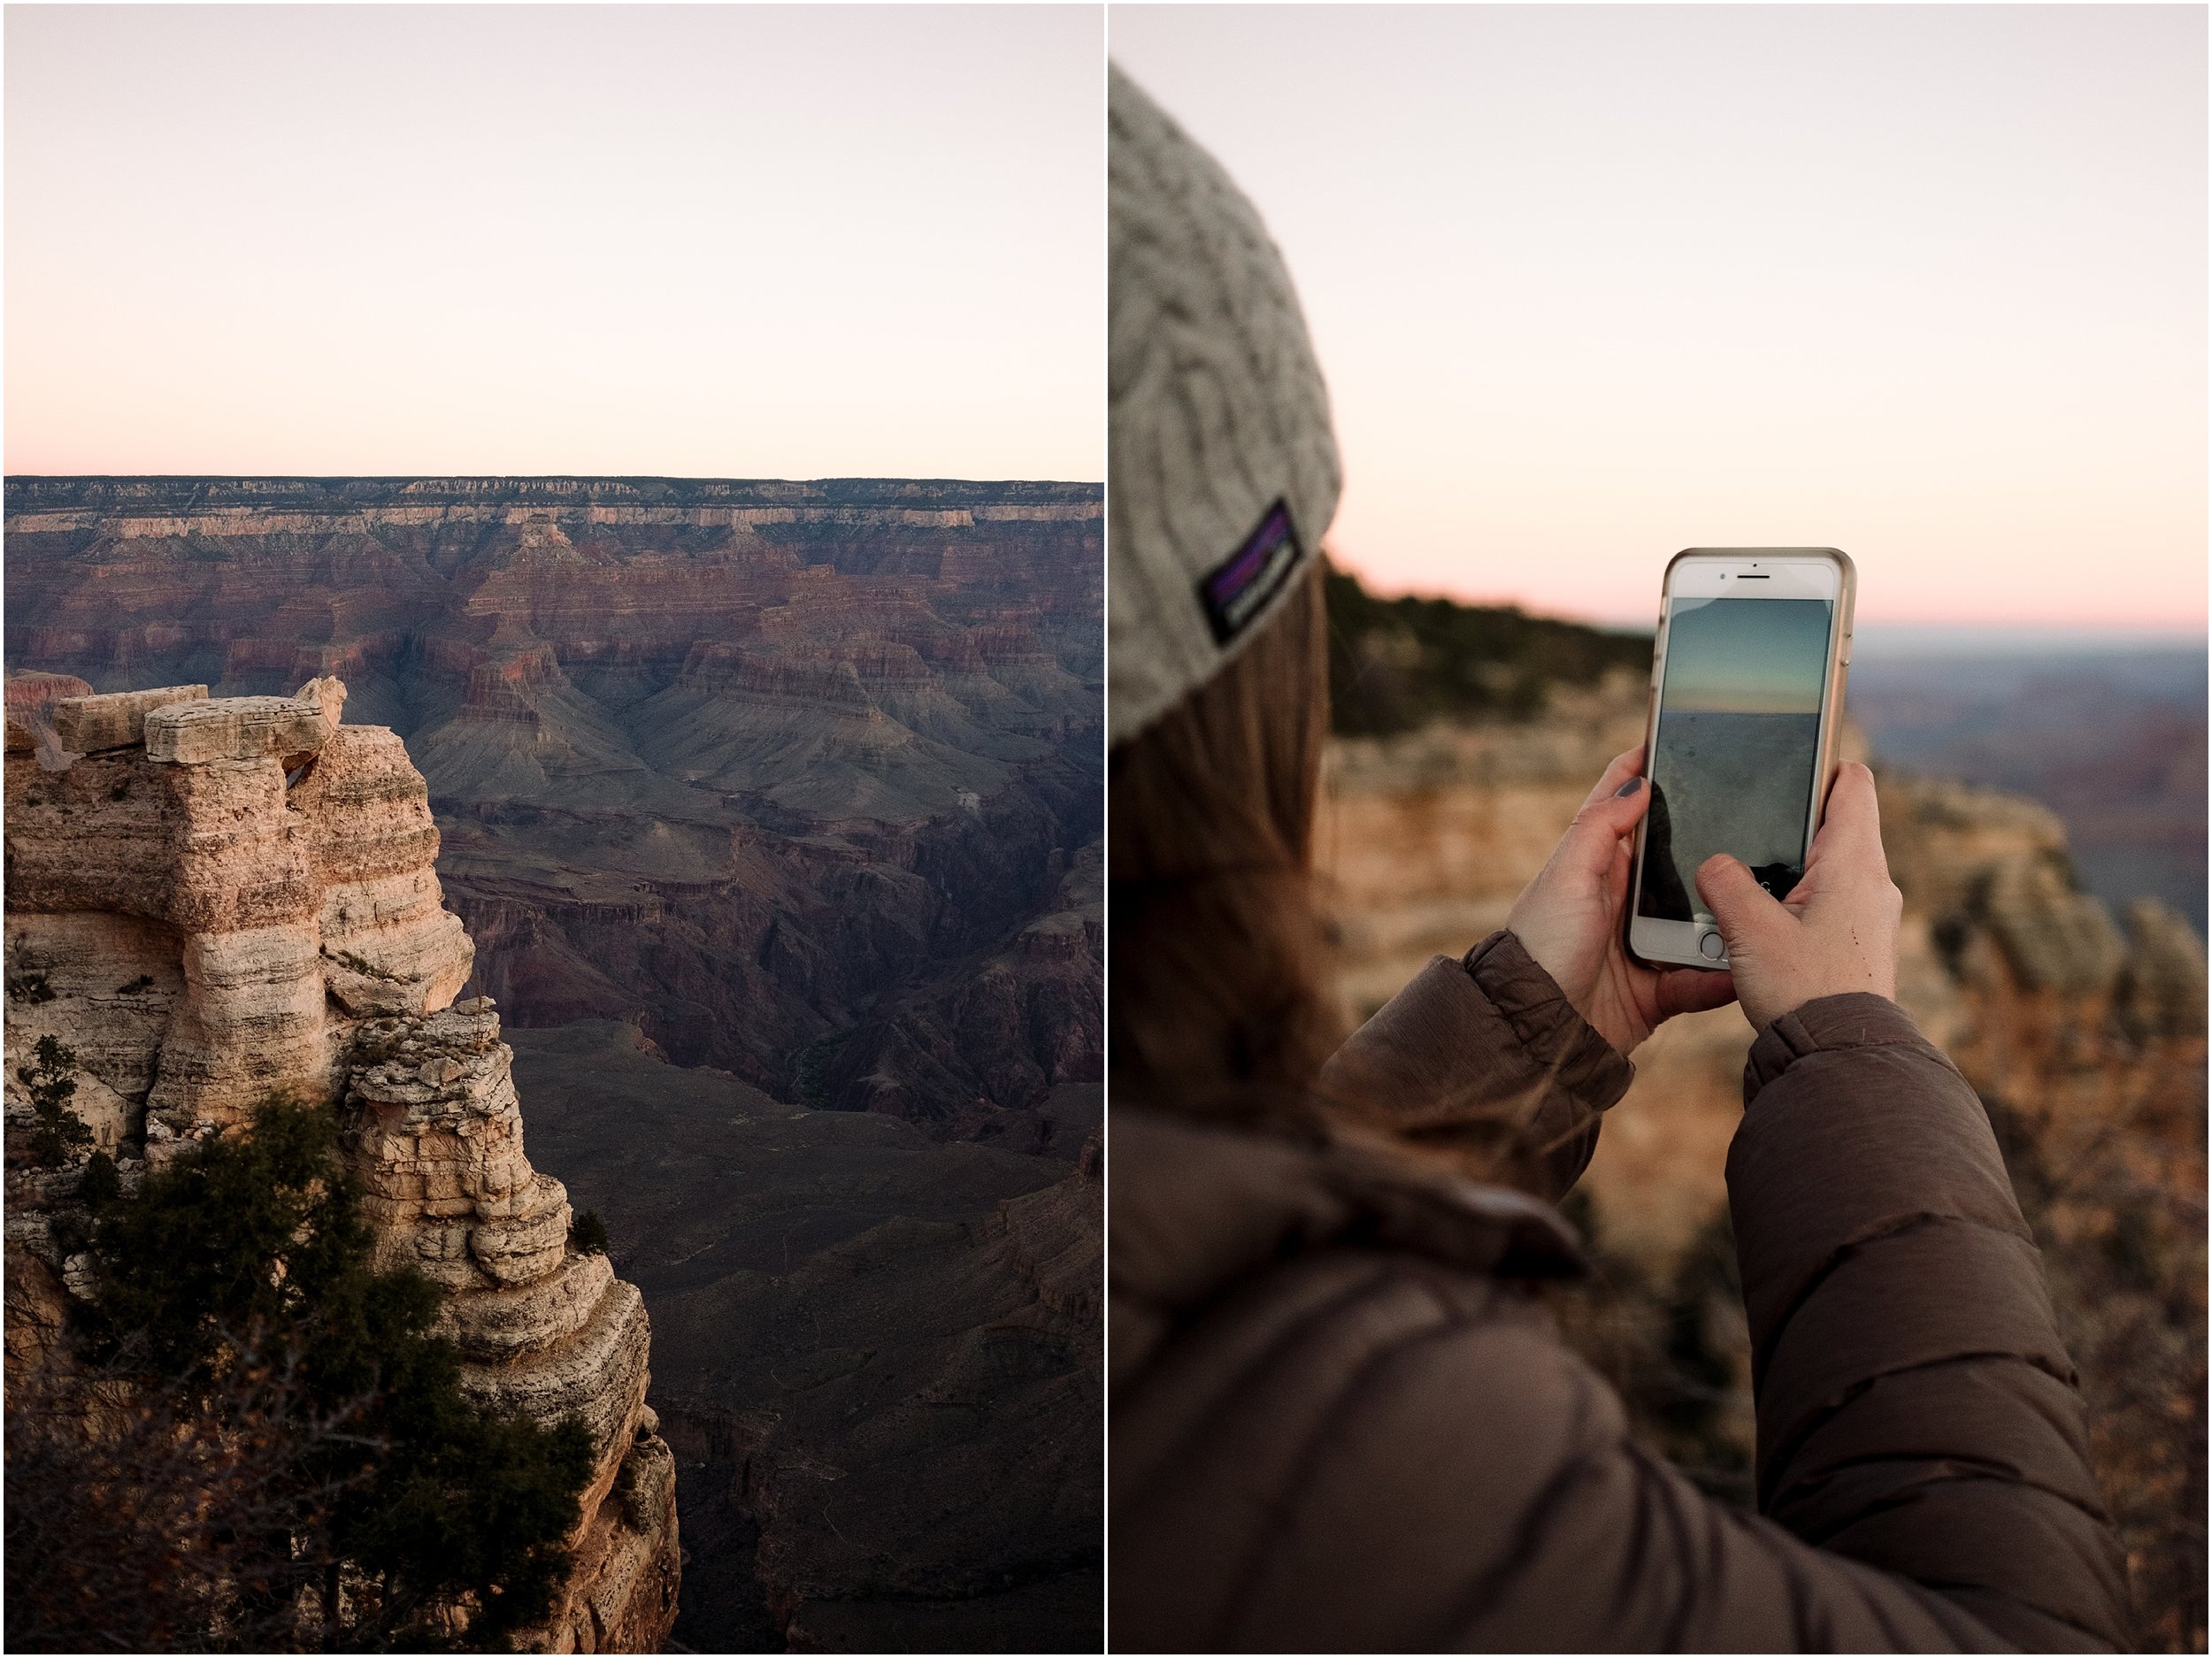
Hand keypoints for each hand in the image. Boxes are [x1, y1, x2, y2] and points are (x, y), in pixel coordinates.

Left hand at [1507, 747, 1736, 1055]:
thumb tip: (1637, 781)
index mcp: (1597, 863)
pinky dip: (1723, 976)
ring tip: (1770, 901)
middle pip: (1680, 858)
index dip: (1653, 770)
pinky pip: (1703, 978)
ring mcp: (1643, 941)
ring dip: (1730, 917)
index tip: (1690, 737)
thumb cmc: (1542, 944)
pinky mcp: (1659, 987)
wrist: (1537, 1029)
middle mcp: (1622, 897)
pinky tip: (1749, 968)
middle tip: (1765, 822)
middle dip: (1717, 846)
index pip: (1626, 803)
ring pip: (1703, 919)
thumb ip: (1599, 827)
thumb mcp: (1566, 876)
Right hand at [1694, 761, 1901, 1031]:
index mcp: (1853, 861)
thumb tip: (1714, 863)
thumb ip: (1724, 881)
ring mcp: (1873, 915)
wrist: (1837, 1058)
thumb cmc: (1802, 990)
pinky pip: (1829, 904)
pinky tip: (1763, 927)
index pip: (1852, 782)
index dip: (1820, 765)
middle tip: (1745, 833)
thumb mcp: (1746, 929)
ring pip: (1828, 869)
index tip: (1785, 766)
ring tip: (1745, 890)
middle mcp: (1874, 882)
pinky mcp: (1863, 944)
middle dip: (1789, 825)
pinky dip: (1798, 903)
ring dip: (1789, 871)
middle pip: (1835, 825)